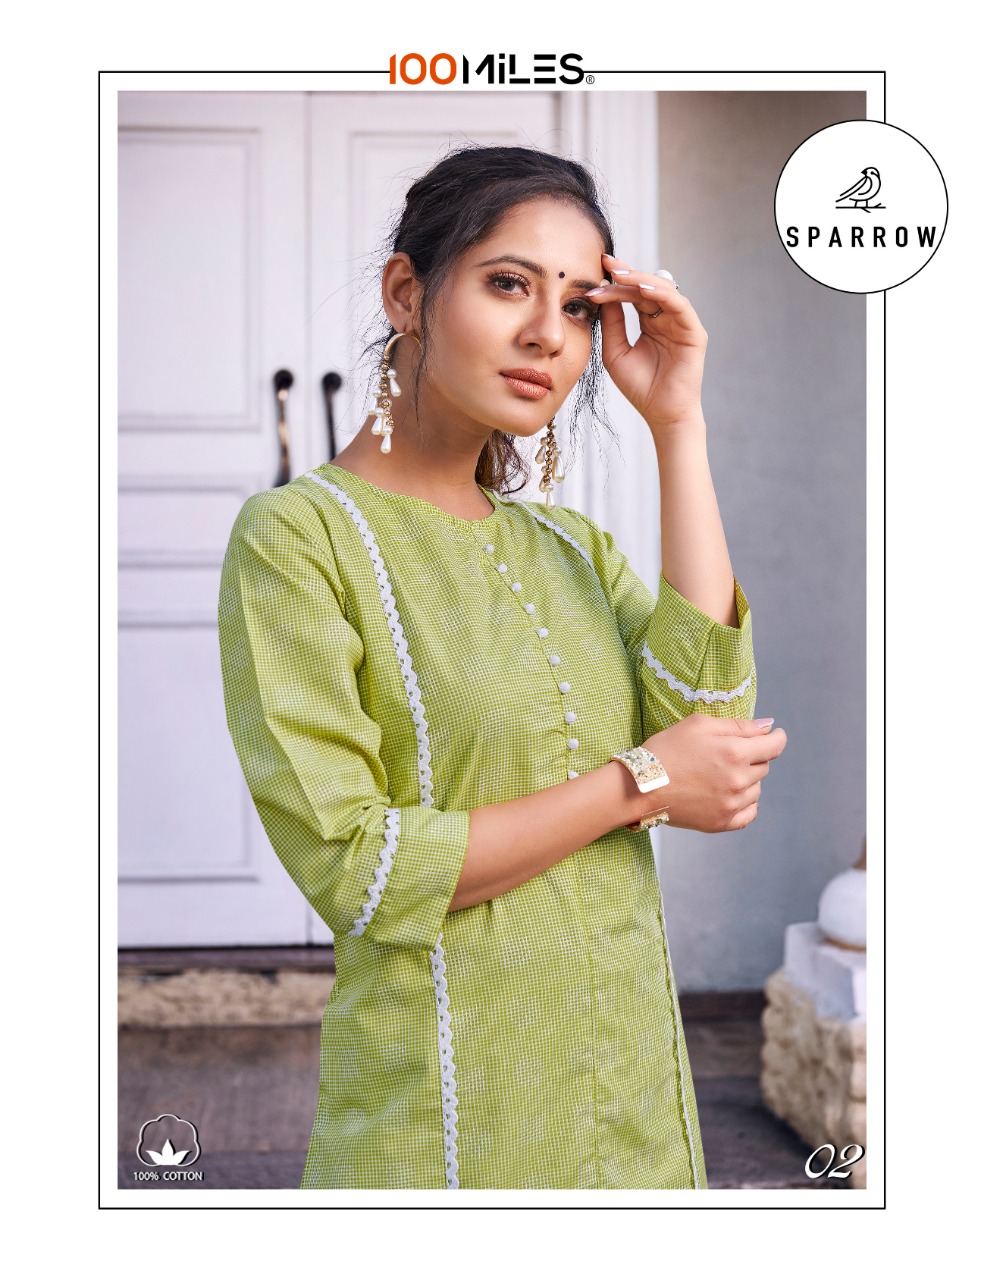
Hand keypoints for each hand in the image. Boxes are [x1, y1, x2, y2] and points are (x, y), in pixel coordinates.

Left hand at [587, 252, 707, 439]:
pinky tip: (642, 288)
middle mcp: (666, 318)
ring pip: (662, 289)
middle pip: (645, 286)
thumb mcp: (615, 351)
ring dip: (640, 279)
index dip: (615, 281)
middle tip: (605, 264)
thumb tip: (602, 295)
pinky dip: (661, 293)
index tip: (594, 270)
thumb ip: (611, 324)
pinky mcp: (694, 331)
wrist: (662, 414)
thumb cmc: (640, 387)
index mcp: (649, 321)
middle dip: (625, 274)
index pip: (632, 293)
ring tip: (619, 274)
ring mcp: (681, 323)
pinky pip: (678, 304)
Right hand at [642, 713, 786, 832]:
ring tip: (720, 774)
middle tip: (728, 753)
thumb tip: (768, 726)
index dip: (776, 737)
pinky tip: (730, 795)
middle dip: (753, 757)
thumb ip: (738, 725)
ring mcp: (731, 804)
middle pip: (763, 766)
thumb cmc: (667, 749)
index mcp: (735, 753)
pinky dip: (746, 803)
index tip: (774, 734)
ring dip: (747, 780)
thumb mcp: (699, 725)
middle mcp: (738, 780)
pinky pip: (749, 813)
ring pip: (756, 789)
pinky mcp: (721, 822)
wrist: (639, 786)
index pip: (774, 745)